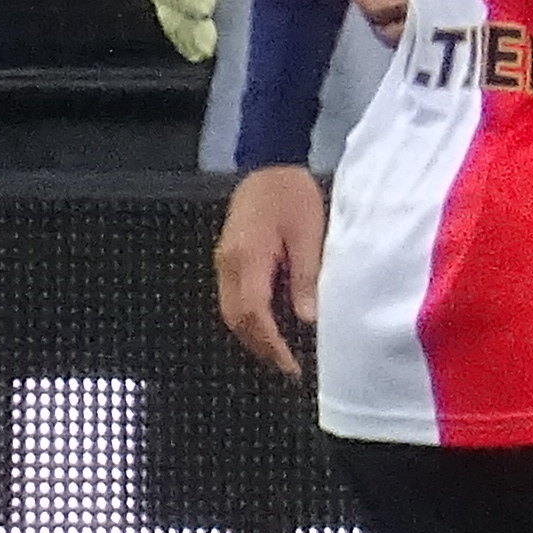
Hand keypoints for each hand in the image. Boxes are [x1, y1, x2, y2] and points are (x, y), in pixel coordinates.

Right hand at [216, 164, 329, 379]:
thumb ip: (305, 276)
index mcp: (247, 258)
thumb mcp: (309, 233)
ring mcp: (223, 262)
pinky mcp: (227, 259)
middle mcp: (227, 264)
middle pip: (236, 319)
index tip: (290, 365)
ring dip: (251, 336)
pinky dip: (248, 319)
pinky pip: (232, 299)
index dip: (271, 344)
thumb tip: (307, 320)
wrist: (268, 164)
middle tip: (288, 368)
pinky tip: (268, 326)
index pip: (254, 314)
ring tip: (279, 354)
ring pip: (230, 312)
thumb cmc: (293, 195)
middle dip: (260, 347)